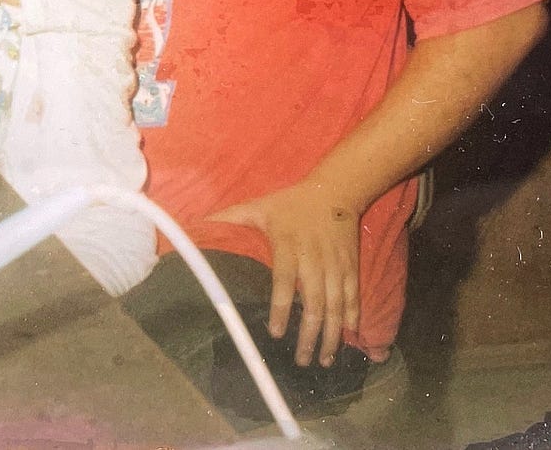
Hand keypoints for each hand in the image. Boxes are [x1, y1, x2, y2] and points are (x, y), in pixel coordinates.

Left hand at [207, 180, 361, 367]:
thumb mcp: (258, 206)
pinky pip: (353, 296)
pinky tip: (350, 337)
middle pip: (314, 302)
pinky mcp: (351, 266)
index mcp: (288, 246)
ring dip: (332, 334)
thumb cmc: (291, 203)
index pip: (284, 282)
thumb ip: (230, 218)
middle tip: (300, 360)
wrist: (336, 190)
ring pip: (336, 305)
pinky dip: (353, 318)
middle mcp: (314, 259)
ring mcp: (335, 265)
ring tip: (324, 360)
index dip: (281, 309)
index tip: (276, 334)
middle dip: (309, 335)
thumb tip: (197, 226)